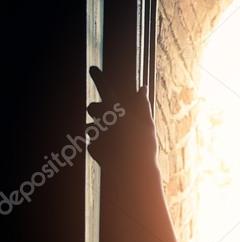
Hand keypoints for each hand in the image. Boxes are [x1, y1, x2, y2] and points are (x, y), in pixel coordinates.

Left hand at [86, 66, 158, 188]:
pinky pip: (94, 143)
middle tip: (107, 116)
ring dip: (101, 131)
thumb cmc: (143, 148)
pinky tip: (114, 154)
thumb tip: (142, 87)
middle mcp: (103, 121)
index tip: (93, 68)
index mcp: (117, 112)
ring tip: (117, 142)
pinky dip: (102, 147)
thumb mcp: (147, 125)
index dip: (99, 78)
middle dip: (97, 109)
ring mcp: (96, 135)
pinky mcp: (91, 148)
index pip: (106, 89)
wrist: (132, 174)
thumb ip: (141, 105)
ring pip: (93, 126)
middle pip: (93, 107)